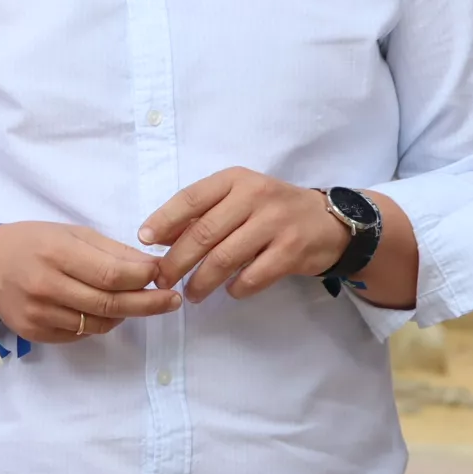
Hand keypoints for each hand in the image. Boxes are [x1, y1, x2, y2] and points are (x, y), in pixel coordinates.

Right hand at [0, 222, 180, 343]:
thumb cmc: (32, 242)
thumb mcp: (70, 232)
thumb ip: (111, 250)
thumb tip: (151, 267)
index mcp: (56, 252)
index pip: (110, 275)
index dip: (142, 279)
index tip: (163, 276)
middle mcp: (45, 286)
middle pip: (109, 303)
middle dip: (147, 303)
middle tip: (172, 301)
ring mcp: (38, 314)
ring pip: (98, 323)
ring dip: (124, 314)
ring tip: (136, 302)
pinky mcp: (34, 333)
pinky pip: (80, 334)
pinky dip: (99, 323)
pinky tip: (104, 310)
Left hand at [140, 169, 348, 302]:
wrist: (328, 221)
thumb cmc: (271, 210)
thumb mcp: (238, 198)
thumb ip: (203, 213)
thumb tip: (156, 235)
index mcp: (235, 179)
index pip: (191, 197)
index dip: (163, 219)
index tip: (144, 240)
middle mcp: (255, 196)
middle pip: (204, 232)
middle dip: (177, 260)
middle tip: (163, 279)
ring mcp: (275, 223)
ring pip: (225, 258)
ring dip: (202, 281)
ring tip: (192, 294)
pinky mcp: (292, 250)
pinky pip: (254, 276)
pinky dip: (236, 289)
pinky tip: (230, 292)